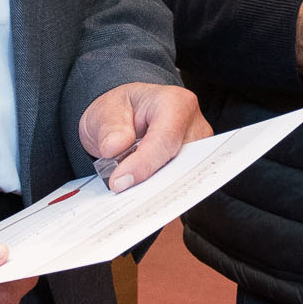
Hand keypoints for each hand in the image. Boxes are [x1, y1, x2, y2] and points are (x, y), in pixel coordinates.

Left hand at [78, 81, 206, 192]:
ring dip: (157, 191)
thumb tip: (115, 149)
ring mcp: (197, 148)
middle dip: (152, 183)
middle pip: (179, 163)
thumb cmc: (119, 110)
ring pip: (182, 178)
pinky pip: (179, 185)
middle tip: (125, 197)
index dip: (143, 164)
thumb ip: (109, 128)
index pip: (165, 139)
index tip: (119, 182)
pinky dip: (160, 194)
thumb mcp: (105, 111)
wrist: (124, 117)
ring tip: (130, 200)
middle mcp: (193, 124)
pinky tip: (142, 200)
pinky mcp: (193, 166)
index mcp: (175, 102)